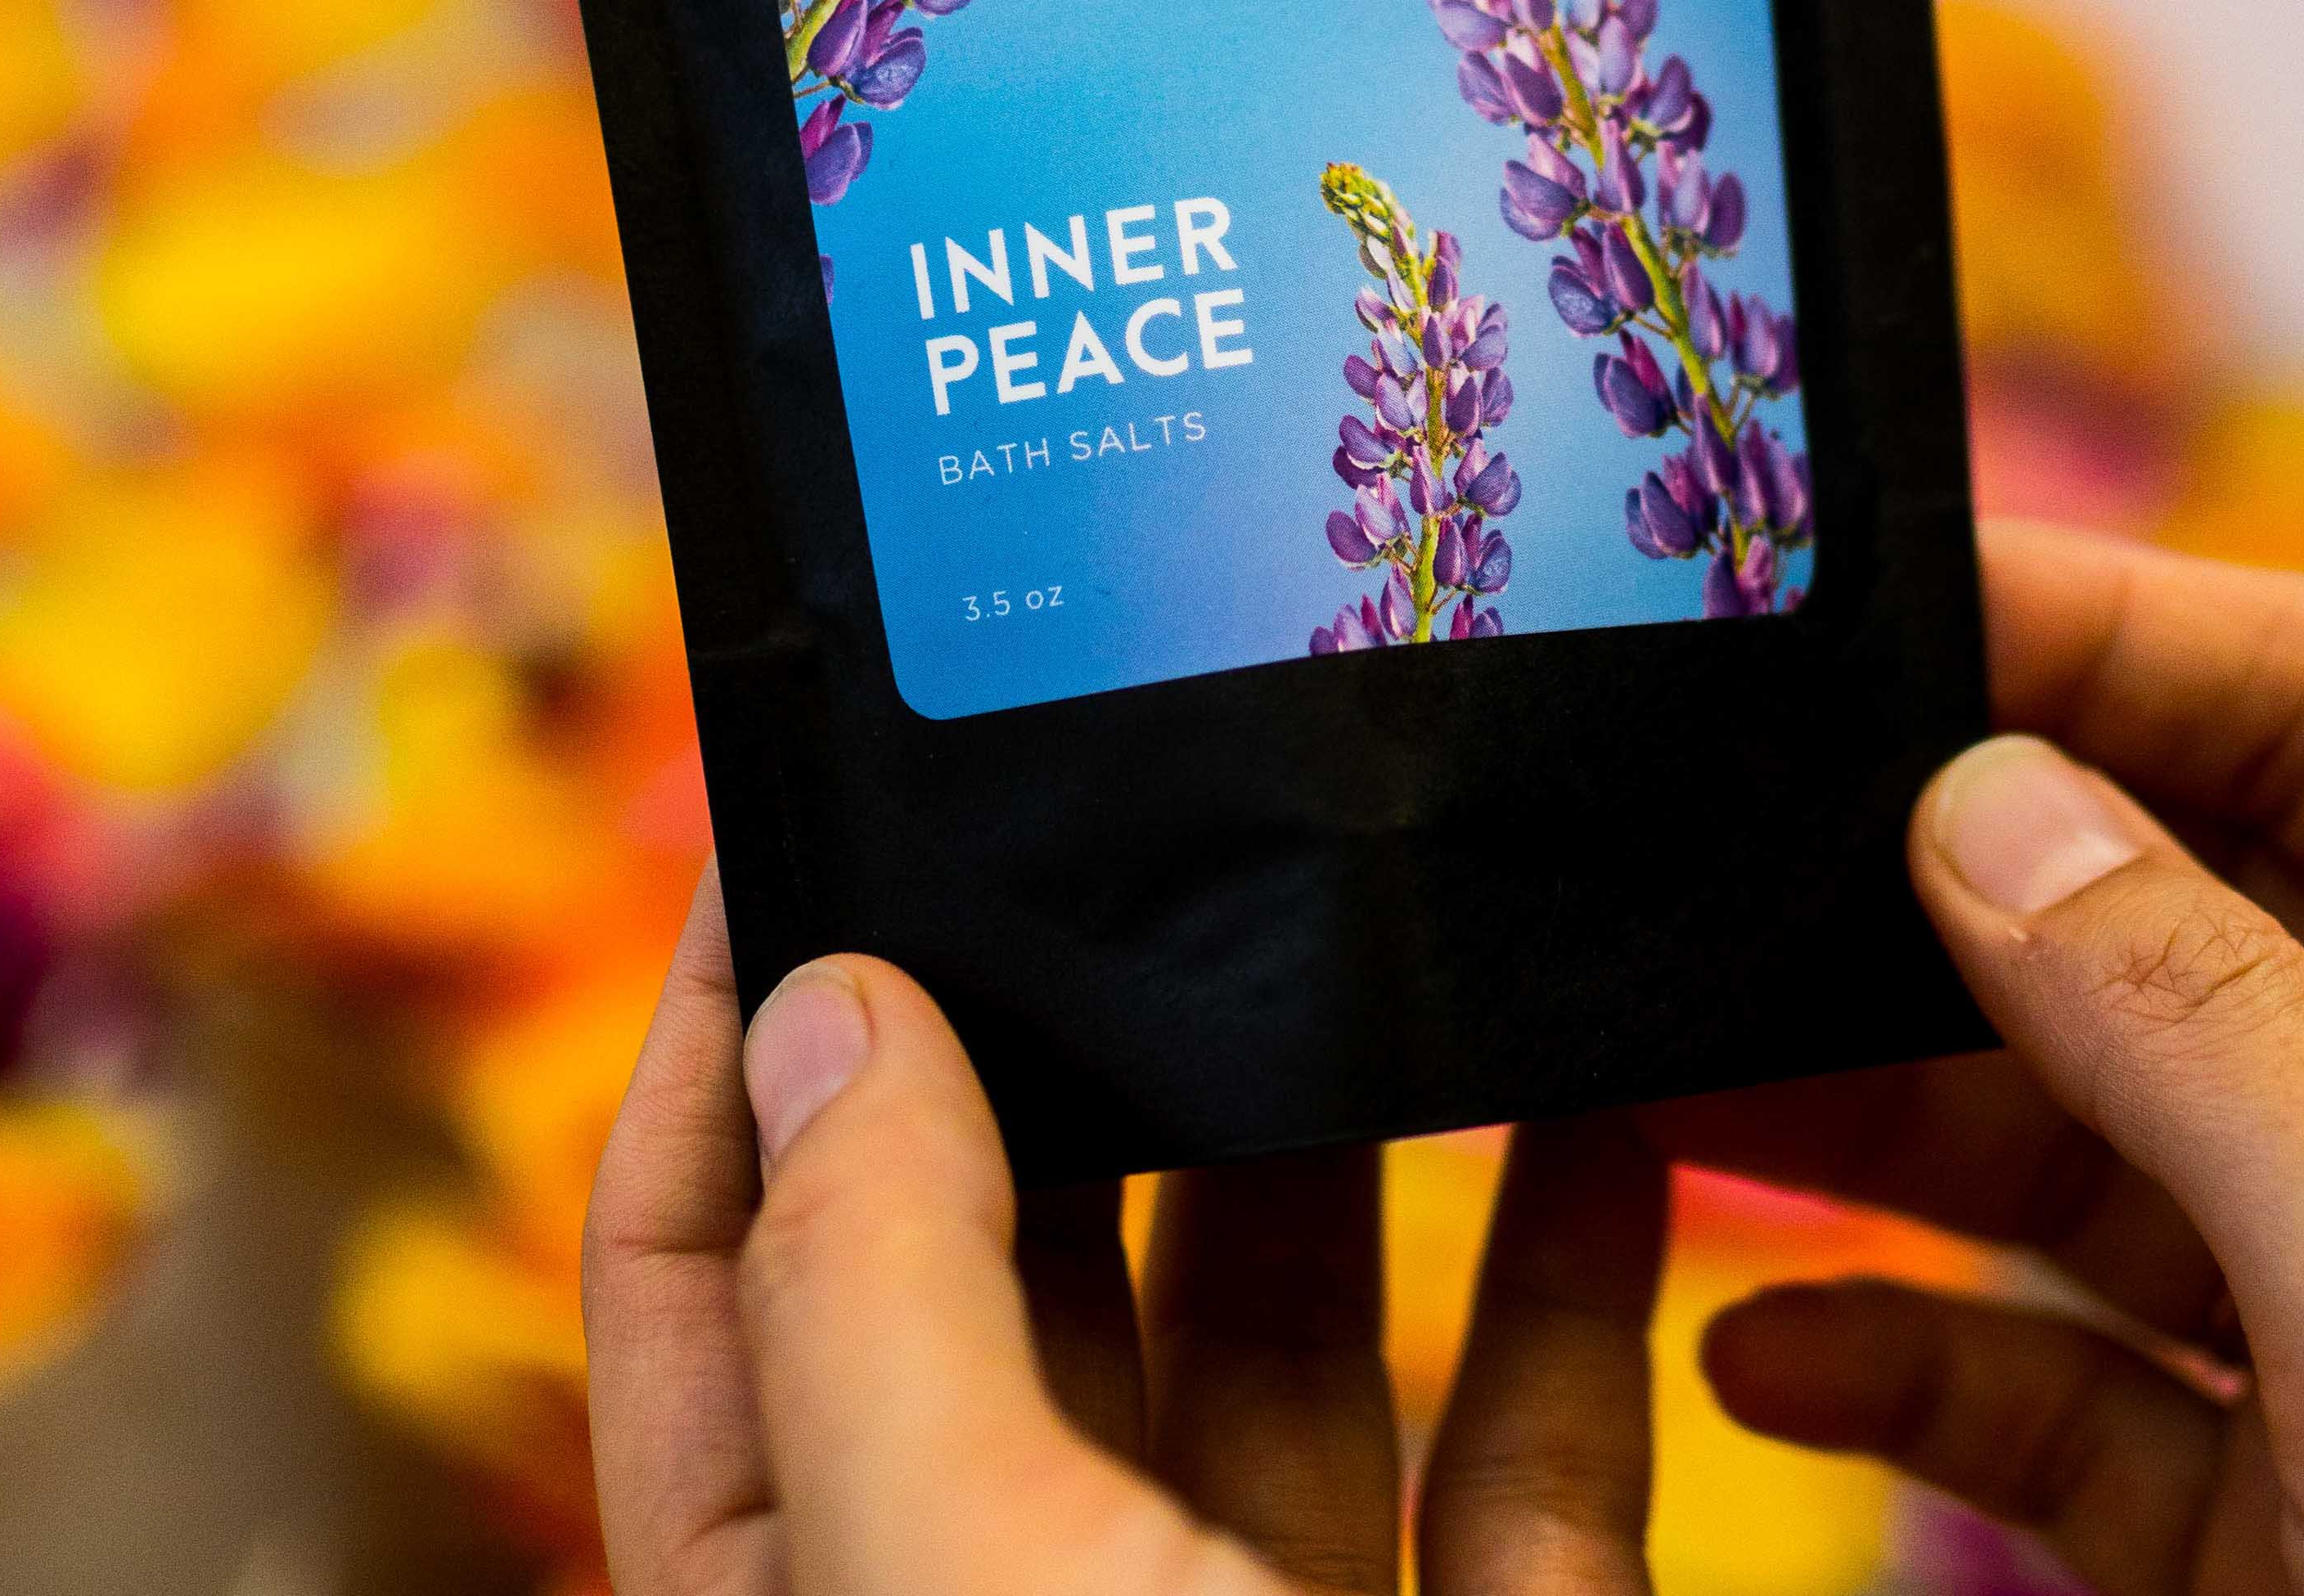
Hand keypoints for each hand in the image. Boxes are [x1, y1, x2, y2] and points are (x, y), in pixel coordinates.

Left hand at [584, 871, 1667, 1595]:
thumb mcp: (963, 1569)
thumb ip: (877, 1292)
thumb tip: (826, 1006)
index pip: (700, 1279)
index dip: (729, 1042)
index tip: (820, 800)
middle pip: (1003, 1269)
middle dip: (1058, 1028)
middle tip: (1128, 786)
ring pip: (1275, 1339)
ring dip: (1322, 1120)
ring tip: (1364, 900)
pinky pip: (1532, 1448)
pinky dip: (1574, 1272)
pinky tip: (1603, 1102)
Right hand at [1658, 517, 2303, 1594]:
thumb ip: (2214, 1043)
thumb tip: (1991, 794)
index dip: (2116, 637)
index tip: (1865, 610)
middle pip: (2196, 920)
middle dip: (1951, 894)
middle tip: (1704, 850)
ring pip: (2101, 1152)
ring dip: (1884, 1122)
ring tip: (1660, 1080)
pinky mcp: (2300, 1529)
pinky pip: (2069, 1387)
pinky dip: (1913, 1359)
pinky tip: (1761, 1349)